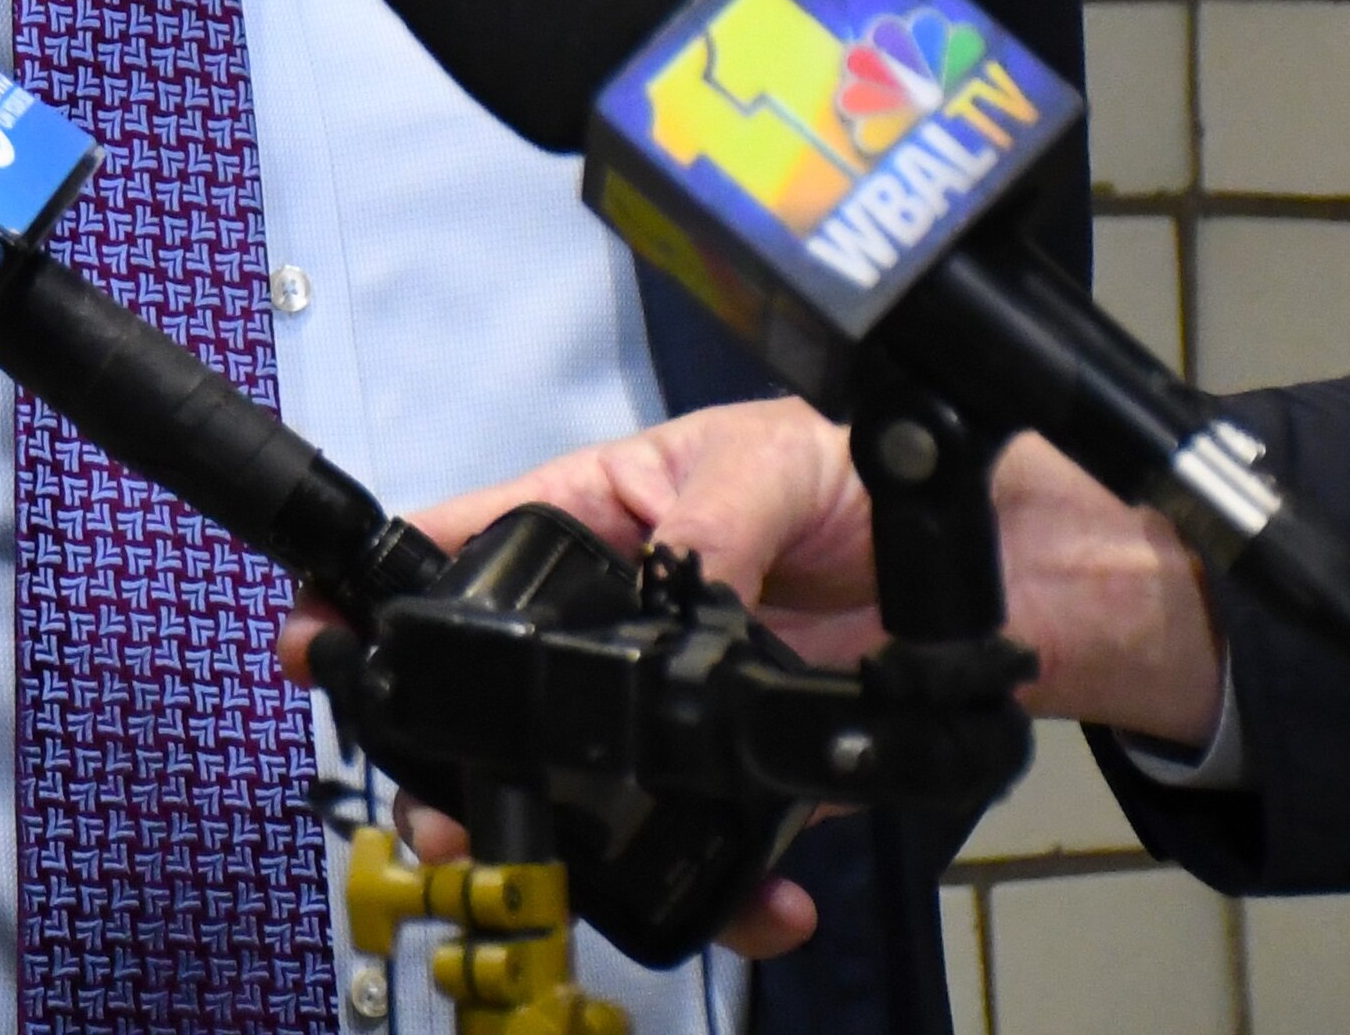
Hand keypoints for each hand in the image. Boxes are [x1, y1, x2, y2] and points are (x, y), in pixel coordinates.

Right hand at [273, 398, 1231, 961]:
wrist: (1029, 575)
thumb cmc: (880, 475)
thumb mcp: (775, 454)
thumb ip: (707, 518)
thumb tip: (670, 578)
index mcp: (600, 511)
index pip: (463, 545)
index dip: (379, 587)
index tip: (320, 632)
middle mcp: (628, 611)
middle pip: (503, 688)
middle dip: (448, 747)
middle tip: (428, 789)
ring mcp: (686, 701)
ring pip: (590, 784)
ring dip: (563, 835)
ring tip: (544, 860)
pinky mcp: (764, 775)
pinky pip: (719, 843)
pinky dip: (732, 885)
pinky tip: (758, 895)